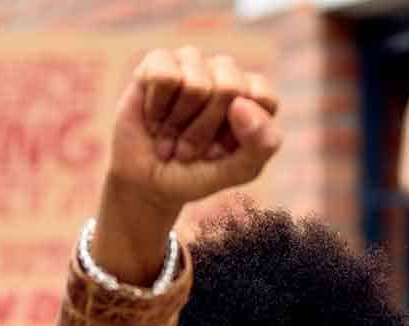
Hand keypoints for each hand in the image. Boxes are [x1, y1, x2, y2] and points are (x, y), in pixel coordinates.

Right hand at [110, 48, 279, 208]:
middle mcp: (226, 72)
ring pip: (196, 85)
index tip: (224, 150)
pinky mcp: (158, 61)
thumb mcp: (236, 172)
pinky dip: (156, 108)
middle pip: (228, 89)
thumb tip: (241, 103)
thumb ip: (260, 145)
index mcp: (254, 95)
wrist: (144, 181)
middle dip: (205, 130)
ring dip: (178, 124)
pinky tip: (154, 117)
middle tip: (190, 147)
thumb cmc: (195, 173)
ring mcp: (193, 63)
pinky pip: (165, 77)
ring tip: (171, 134)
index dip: (240, 132)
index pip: (263, 97)